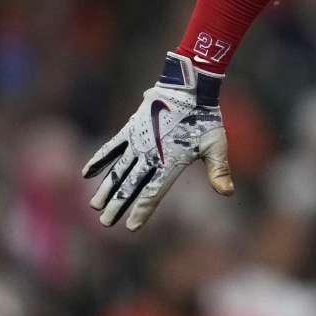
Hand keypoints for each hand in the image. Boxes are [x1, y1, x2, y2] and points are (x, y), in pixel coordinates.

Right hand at [82, 53, 232, 230]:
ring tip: (95, 205)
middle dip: (118, 205)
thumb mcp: (216, 145)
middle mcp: (150, 154)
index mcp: (170, 162)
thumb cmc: (206, 118)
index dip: (142, 210)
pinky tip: (87, 173)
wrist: (189, 87)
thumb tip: (229, 194)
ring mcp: (138, 141)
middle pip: (130, 185)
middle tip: (105, 223)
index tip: (131, 227)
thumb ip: (219, 170)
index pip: (153, 193)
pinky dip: (99, 159)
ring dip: (106, 188)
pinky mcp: (130, 128)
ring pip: (118, 170)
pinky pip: (111, 147)